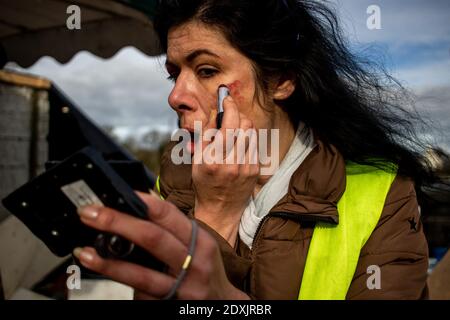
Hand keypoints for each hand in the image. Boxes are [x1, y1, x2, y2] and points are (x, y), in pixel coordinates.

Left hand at [73, 191, 248, 299]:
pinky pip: (141, 293)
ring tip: (84, 251)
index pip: (170, 215)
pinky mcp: (170, 305)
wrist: (221, 303)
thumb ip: (174, 229)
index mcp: (200, 240)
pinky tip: (102, 272)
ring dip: (108, 262)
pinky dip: (120, 281)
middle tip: (90, 214)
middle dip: (118, 223)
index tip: (120, 193)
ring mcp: (182, 287)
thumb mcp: (199, 244)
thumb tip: (139, 206)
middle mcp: (194, 262)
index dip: (143, 202)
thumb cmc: (205, 268)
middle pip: (152, 238)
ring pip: (141, 274)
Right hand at [192, 94, 258, 243]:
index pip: (227, 124)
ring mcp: (246, 167)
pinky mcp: (255, 170)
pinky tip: (239, 145)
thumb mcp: (197, 159)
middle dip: (237, 114)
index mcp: (213, 159)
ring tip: (233, 131)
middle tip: (230, 114)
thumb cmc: (205, 182)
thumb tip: (217, 111)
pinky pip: (255, 144)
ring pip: (252, 132)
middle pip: (244, 124)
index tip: (226, 98)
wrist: (220, 208)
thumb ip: (206, 134)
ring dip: (243, 126)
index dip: (229, 106)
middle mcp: (231, 163)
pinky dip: (247, 139)